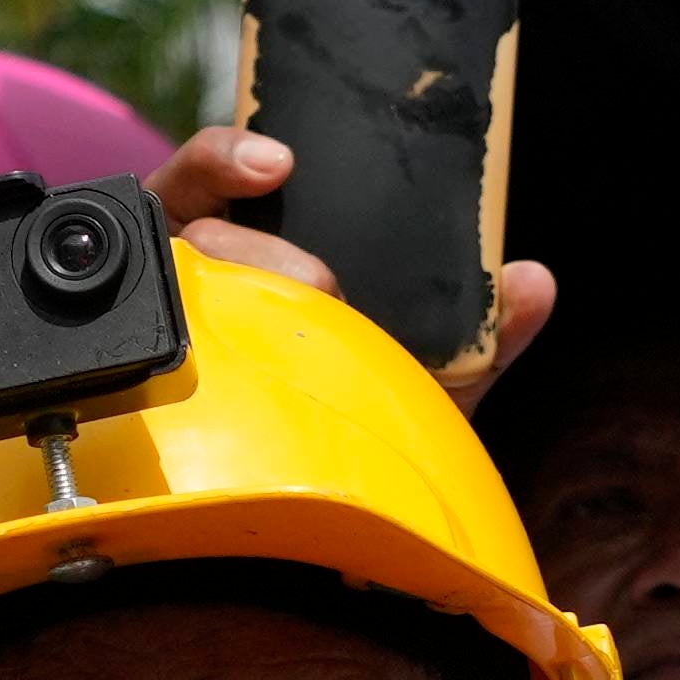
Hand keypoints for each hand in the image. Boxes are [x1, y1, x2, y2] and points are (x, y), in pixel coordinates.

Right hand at [154, 122, 560, 408]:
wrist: (342, 524)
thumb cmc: (373, 421)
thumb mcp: (436, 374)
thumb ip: (486, 329)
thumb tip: (535, 281)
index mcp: (264, 244)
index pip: (224, 173)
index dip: (231, 156)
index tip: (278, 164)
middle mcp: (209, 268)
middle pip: (201, 222)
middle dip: (260, 247)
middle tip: (323, 286)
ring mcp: (174, 314)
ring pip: (176, 274)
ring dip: (236, 283)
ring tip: (301, 316)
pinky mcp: (150, 366)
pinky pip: (144, 329)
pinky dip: (168, 321)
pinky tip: (211, 350)